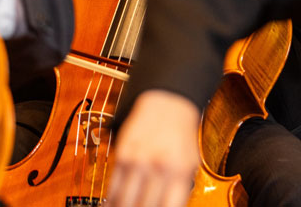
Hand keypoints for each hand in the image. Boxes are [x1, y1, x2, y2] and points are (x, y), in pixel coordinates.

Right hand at [108, 90, 201, 206]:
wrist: (168, 104)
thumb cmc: (180, 137)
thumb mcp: (189, 164)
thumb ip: (179, 191)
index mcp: (180, 173)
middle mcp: (160, 168)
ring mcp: (139, 162)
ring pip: (125, 202)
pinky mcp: (123, 155)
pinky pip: (113, 187)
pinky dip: (111, 201)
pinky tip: (112, 205)